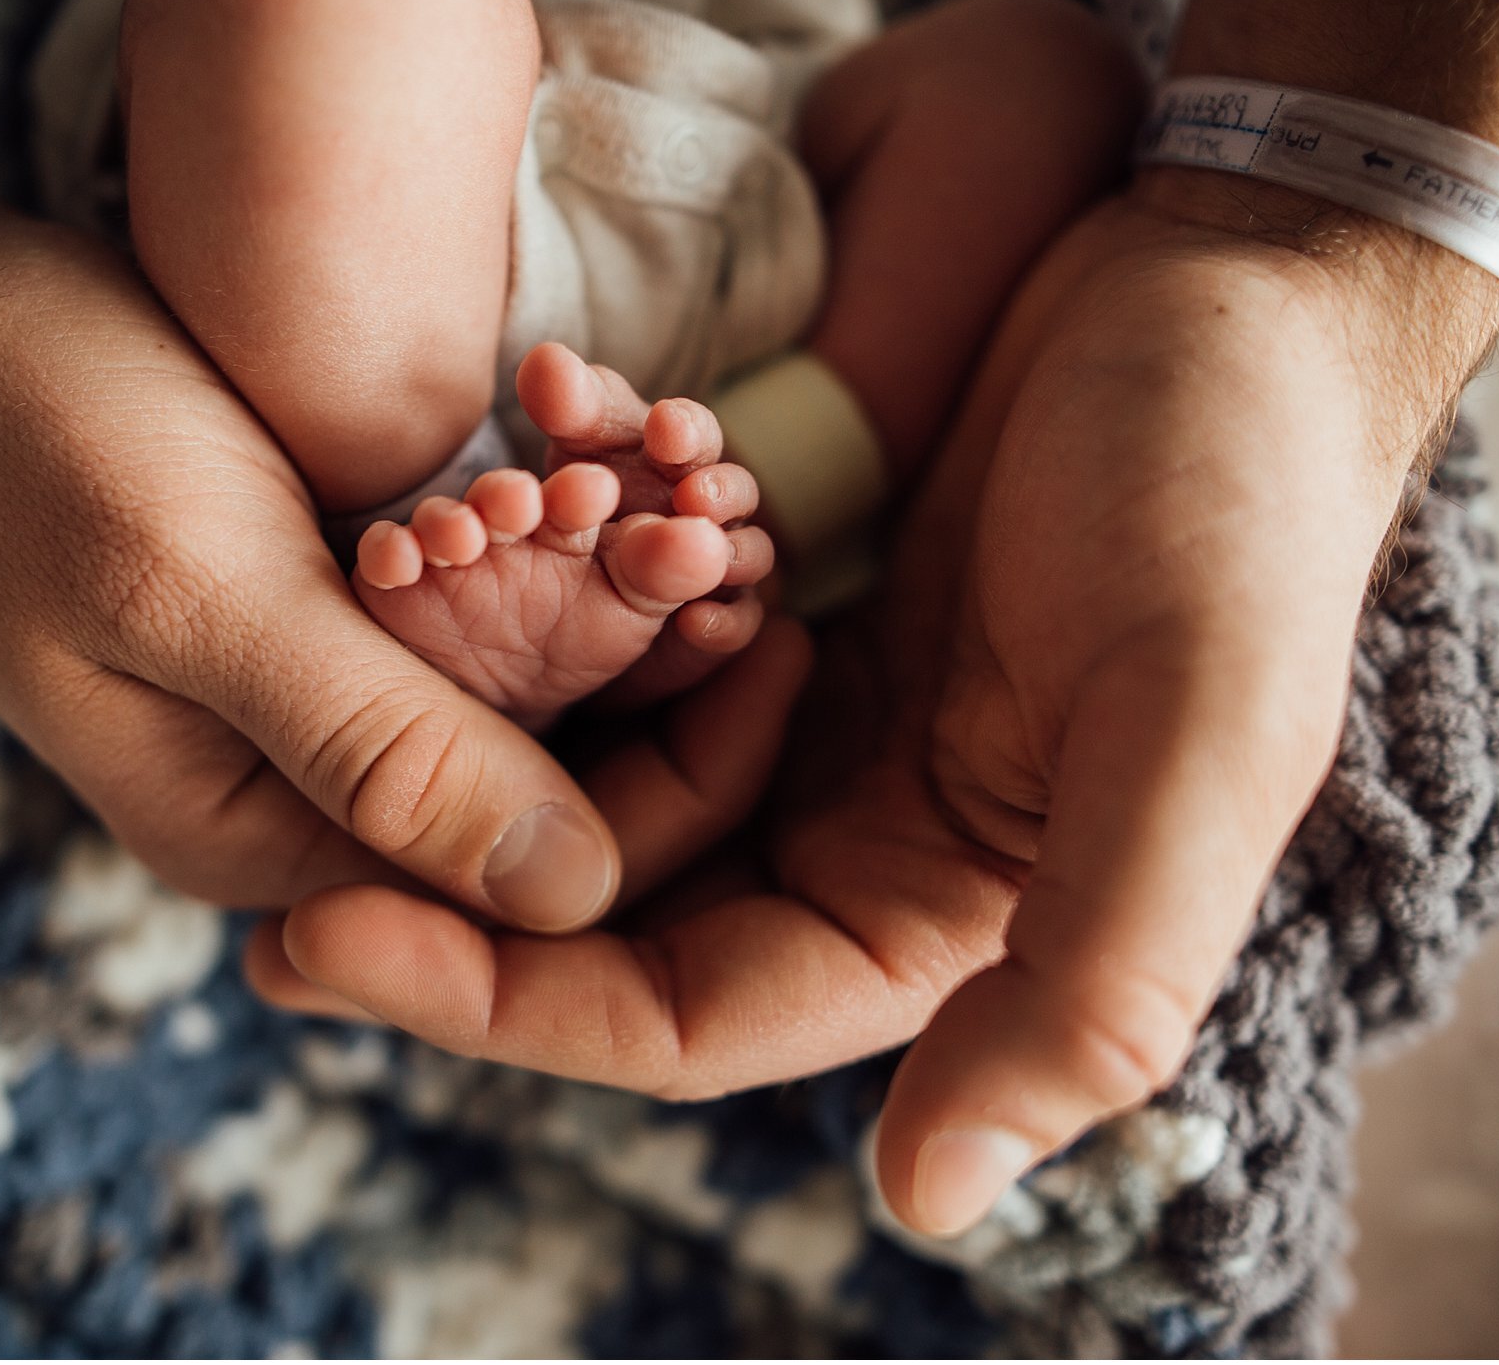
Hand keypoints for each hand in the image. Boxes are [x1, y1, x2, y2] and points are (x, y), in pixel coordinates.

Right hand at [0, 0, 807, 927]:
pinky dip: (562, 557)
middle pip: (542, 795)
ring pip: (531, 702)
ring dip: (625, 610)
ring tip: (713, 498)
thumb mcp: (201, 595)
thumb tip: (574, 900)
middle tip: (753, 551)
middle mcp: (316, 802)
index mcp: (270, 845)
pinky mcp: (342, 621)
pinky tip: (632, 469)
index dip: (665, 787)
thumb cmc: (38, 449)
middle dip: (662, 684)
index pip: (516, 887)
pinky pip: (494, 621)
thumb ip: (377, 750)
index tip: (769, 646)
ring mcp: (329, 708)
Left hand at [246, 181, 1498, 1230]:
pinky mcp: (768, 590)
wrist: (1231, 292)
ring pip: (590, 784)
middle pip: (606, 918)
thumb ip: (1092, 985)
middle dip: (439, 908)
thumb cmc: (1238, 509)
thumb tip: (930, 1204)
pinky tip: (416, 597)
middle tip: (260, 875)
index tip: (320, 943)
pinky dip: (522, 631)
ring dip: (465, 768)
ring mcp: (805, 713)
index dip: (502, 1007)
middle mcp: (854, 834)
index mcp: (936, 914)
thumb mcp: (1198, 745)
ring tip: (308, 741)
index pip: (685, 1015)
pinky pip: (610, 644)